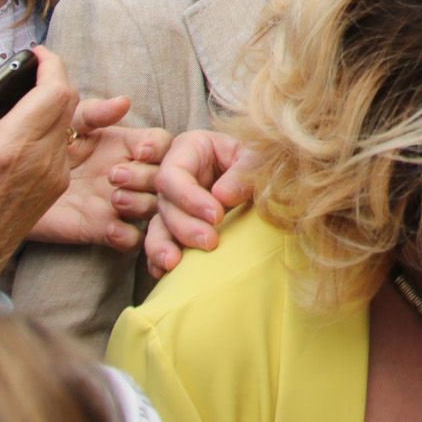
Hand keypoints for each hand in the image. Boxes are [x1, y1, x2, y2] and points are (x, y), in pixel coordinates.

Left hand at [28, 112, 166, 250]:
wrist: (11, 183)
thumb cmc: (44, 145)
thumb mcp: (67, 122)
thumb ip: (93, 111)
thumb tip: (123, 102)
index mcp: (124, 144)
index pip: (161, 143)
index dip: (158, 147)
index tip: (141, 152)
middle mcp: (128, 174)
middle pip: (163, 178)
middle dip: (145, 177)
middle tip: (114, 176)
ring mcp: (117, 203)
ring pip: (154, 208)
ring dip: (140, 204)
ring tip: (114, 199)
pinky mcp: (102, 229)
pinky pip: (131, 240)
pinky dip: (127, 237)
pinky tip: (109, 228)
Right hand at [142, 128, 256, 278]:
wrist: (264, 177)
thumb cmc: (259, 160)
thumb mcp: (255, 156)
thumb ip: (242, 172)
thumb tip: (221, 196)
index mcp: (189, 149)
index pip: (173, 174)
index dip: (189, 197)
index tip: (217, 216)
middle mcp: (174, 176)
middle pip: (164, 204)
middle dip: (184, 226)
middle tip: (210, 242)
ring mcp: (172, 203)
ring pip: (157, 226)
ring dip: (163, 246)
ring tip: (173, 264)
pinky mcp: (175, 226)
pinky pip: (159, 243)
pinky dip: (158, 259)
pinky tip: (164, 272)